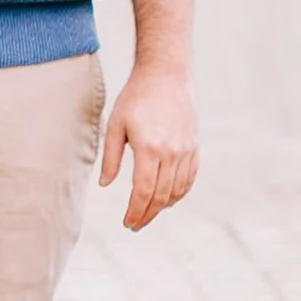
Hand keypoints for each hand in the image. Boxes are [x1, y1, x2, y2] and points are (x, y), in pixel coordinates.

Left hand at [100, 61, 197, 230]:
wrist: (166, 76)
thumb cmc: (135, 98)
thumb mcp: (116, 125)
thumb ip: (111, 158)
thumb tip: (105, 185)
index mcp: (149, 148)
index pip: (143, 192)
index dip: (135, 212)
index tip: (127, 222)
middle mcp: (171, 152)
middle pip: (161, 196)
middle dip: (147, 215)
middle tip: (135, 224)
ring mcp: (186, 150)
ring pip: (177, 190)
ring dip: (163, 206)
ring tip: (149, 212)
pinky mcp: (194, 146)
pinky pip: (190, 178)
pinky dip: (180, 193)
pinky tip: (168, 199)